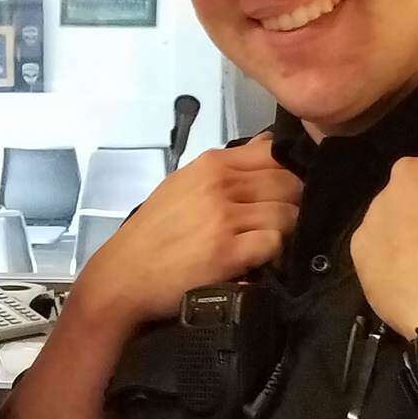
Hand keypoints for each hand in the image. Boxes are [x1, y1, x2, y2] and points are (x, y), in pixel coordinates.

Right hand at [73, 135, 301, 326]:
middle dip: (293, 205)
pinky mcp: (228, 252)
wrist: (124, 274)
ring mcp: (224, 218)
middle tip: (281, 224)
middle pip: (289, 184)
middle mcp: (220, 184)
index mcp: (210, 164)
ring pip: (288, 214)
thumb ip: (226, 166)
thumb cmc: (154, 231)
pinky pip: (275, 243)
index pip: (274, 154)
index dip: (289, 174)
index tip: (284, 193)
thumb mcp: (184, 184)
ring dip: (286, 232)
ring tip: (268, 244)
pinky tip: (259, 260)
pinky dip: (274, 254)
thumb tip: (268, 145)